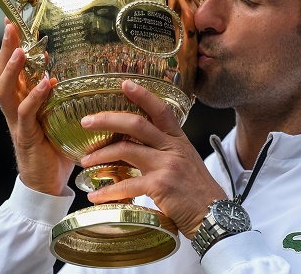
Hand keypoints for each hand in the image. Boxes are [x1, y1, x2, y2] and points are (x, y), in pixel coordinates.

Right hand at [0, 20, 74, 195]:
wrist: (46, 185)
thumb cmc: (55, 149)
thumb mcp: (59, 116)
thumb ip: (62, 96)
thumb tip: (78, 74)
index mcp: (21, 101)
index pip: (12, 68)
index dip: (9, 46)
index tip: (11, 21)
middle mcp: (14, 109)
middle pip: (2, 73)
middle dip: (6, 49)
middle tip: (10, 27)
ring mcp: (17, 123)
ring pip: (6, 91)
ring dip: (13, 69)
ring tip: (22, 50)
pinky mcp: (26, 137)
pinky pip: (26, 114)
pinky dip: (34, 97)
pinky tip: (45, 84)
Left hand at [79, 80, 226, 238]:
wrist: (214, 216)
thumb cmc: (199, 193)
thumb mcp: (186, 163)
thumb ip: (165, 151)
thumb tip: (138, 147)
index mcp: (178, 141)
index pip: (161, 110)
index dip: (143, 95)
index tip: (124, 84)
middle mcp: (173, 148)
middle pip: (136, 124)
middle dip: (107, 120)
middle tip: (86, 122)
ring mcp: (166, 165)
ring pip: (126, 149)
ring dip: (101, 154)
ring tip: (85, 161)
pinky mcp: (160, 185)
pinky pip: (127, 184)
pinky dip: (108, 191)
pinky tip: (96, 196)